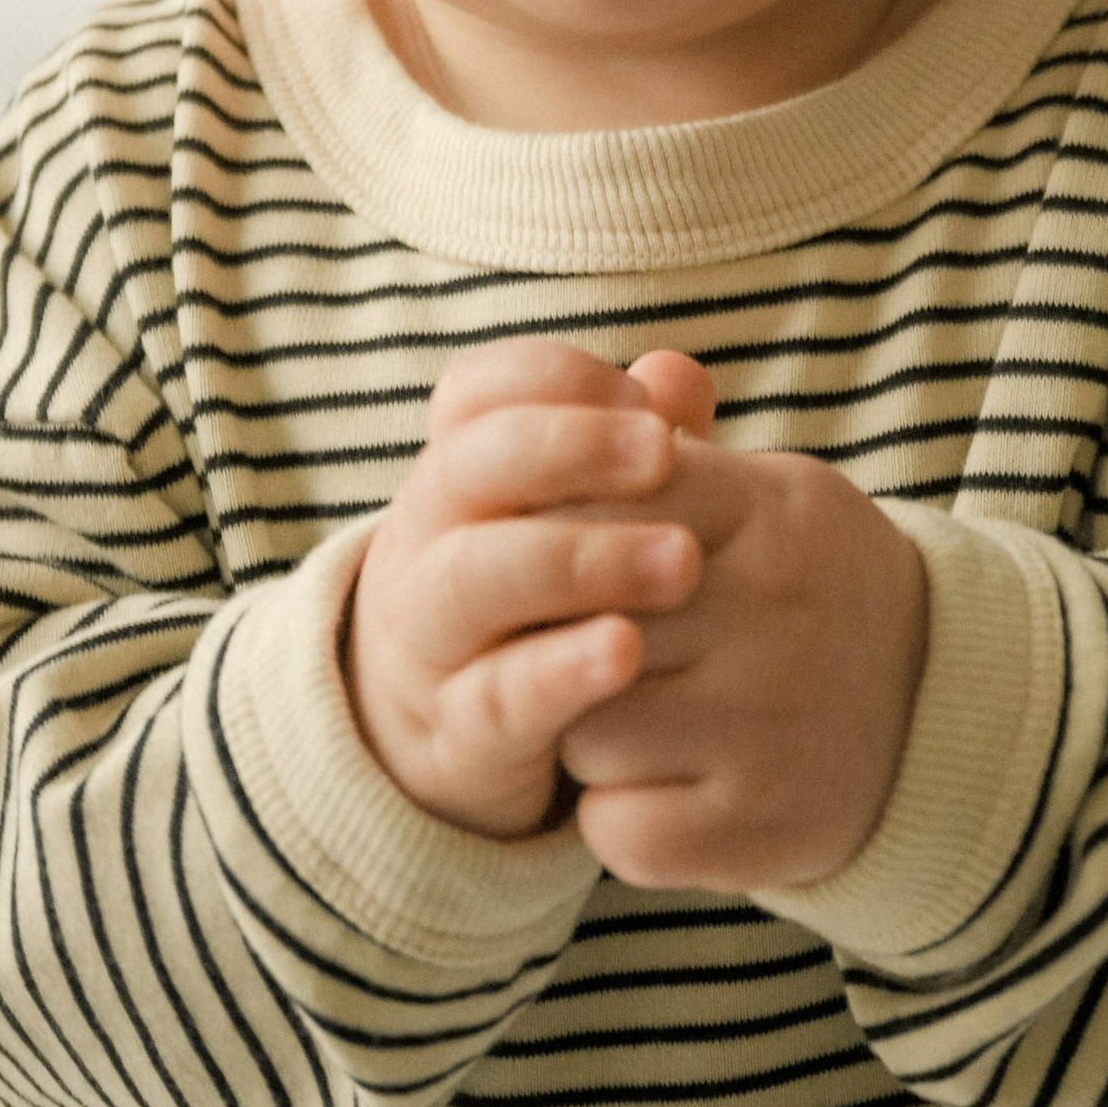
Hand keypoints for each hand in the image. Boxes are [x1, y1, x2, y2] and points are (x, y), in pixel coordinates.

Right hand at [341, 340, 712, 839]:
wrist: (455, 732)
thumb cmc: (545, 592)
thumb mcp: (580, 514)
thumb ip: (630, 444)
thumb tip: (676, 375)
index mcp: (457, 471)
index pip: (476, 392)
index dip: (557, 380)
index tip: (645, 403)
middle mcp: (426, 541)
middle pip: (469, 468)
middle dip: (570, 449)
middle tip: (666, 451)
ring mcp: (431, 638)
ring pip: (473, 580)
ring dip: (579, 560)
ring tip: (681, 560)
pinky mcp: (459, 731)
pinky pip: (495, 695)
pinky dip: (559, 670)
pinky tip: (627, 651)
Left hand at [558, 433, 927, 893]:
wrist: (937, 711)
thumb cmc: (806, 592)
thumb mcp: (768, 498)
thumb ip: (676, 446)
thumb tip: (643, 372)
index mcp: (768, 512)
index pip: (602, 507)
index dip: (558, 544)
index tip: (557, 569)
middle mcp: (773, 612)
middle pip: (578, 623)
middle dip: (563, 645)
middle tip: (595, 653)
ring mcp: (770, 726)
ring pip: (585, 733)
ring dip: (587, 737)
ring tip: (640, 722)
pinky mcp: (761, 827)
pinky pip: (616, 829)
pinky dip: (620, 819)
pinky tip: (667, 791)